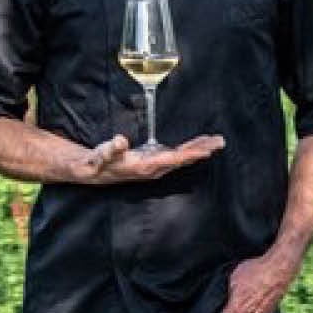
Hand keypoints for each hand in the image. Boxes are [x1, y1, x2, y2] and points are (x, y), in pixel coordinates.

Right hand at [75, 133, 224, 183]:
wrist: (93, 172)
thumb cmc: (98, 162)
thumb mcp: (101, 154)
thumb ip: (111, 149)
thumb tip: (120, 140)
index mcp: (145, 166)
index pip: (173, 159)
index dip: (190, 154)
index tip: (207, 149)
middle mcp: (154, 169)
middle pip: (183, 159)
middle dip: (201, 150)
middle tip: (220, 142)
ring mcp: (154, 166)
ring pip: (181, 158)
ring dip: (197, 149)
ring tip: (214, 141)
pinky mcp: (153, 162)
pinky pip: (176, 156)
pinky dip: (188, 148)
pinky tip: (196, 144)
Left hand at [223, 246, 300, 312]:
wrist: (278, 270)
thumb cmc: (256, 271)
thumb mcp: (235, 276)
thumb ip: (231, 290)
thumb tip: (231, 295)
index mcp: (237, 306)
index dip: (225, 311)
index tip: (226, 306)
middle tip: (235, 308)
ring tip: (245, 311)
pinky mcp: (271, 312)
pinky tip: (255, 311)